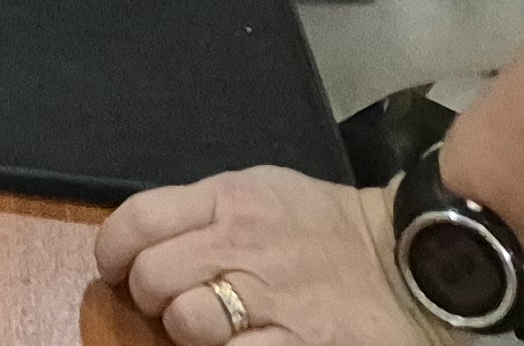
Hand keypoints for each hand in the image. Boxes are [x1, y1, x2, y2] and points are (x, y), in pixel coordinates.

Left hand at [98, 167, 437, 344]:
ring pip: (185, 322)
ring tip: (209, 328)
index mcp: (230, 199)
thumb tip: (146, 236)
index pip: (139, 219)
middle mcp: (242, 245)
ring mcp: (270, 301)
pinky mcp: (295, 345)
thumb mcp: (265, 191)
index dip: (112, 250)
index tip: (113, 268)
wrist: (411, 264)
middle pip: (152, 276)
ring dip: (185, 331)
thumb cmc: (330, 229)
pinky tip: (238, 344)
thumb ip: (206, 209)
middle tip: (168, 302)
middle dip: (149, 296)